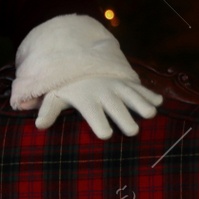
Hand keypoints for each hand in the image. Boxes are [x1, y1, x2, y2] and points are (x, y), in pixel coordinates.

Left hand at [35, 77, 161, 138]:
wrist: (81, 62)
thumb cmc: (68, 87)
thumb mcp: (55, 97)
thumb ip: (48, 111)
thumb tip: (39, 126)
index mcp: (87, 100)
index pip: (93, 114)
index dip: (99, 124)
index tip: (105, 135)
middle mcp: (104, 93)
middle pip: (116, 108)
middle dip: (124, 118)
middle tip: (132, 131)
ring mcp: (118, 87)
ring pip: (133, 96)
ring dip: (142, 104)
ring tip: (150, 114)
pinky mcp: (129, 83)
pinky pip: (142, 89)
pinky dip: (150, 95)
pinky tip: (159, 102)